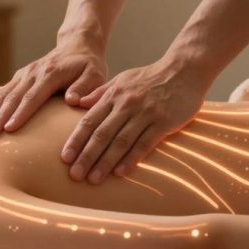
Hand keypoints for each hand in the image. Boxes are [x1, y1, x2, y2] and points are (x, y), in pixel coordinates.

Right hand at [0, 39, 106, 136]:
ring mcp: (24, 74)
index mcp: (51, 73)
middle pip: (14, 97)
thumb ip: (85, 87)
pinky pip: (2, 91)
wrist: (78, 45)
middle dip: (0, 116)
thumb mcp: (95, 75)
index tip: (9, 128)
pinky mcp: (19, 77)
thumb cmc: (89, 66)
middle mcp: (34, 72)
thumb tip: (72, 100)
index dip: (20, 113)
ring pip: (4, 94)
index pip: (33, 97)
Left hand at [62, 59, 205, 182]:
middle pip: (102, 134)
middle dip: (86, 156)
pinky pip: (145, 143)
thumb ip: (100, 93)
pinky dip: (131, 159)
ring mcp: (145, 113)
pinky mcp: (164, 122)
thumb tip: (77, 103)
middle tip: (74, 175)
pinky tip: (120, 172)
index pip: (89, 121)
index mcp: (113, 95)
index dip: (76, 140)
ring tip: (93, 179)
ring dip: (105, 162)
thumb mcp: (122, 80)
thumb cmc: (150, 77)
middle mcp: (126, 104)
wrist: (184, 69)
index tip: (65, 158)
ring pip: (121, 141)